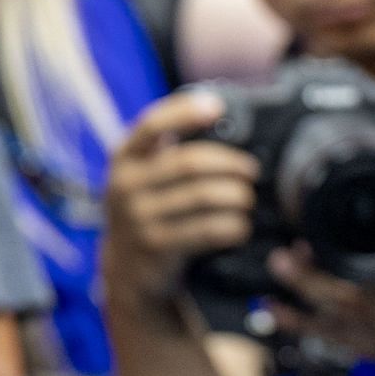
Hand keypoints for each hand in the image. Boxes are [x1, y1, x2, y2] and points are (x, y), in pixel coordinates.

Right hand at [102, 91, 258, 304]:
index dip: (185, 112)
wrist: (127, 268)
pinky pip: (207, 230)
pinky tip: (241, 226)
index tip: (218, 107)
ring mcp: (139, 217)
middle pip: (190, 163)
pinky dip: (232, 226)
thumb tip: (219, 116)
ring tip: (247, 199)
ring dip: (237, 196)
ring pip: (203, 197)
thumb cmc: (149, 209)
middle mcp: (125, 184)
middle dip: (230, 164)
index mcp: (124, 157)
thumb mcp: (143, 176)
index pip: (152, 125)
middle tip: (250, 170)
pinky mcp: (157, 246)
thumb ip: (168, 150)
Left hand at [265, 151, 374, 375]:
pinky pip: (329, 336)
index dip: (355, 256)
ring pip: (337, 316)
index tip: (321, 239)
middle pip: (352, 297)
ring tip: (279, 267)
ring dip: (304, 293)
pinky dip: (298, 322)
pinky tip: (274, 306)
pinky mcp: (367, 346)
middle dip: (314, 278)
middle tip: (285, 255)